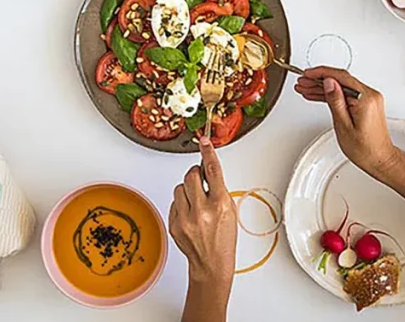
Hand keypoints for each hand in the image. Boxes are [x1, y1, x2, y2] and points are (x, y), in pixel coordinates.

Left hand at [168, 138, 237, 285]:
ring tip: (196, 204)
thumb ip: (219, 191)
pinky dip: (181, 205)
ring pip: (179, 187)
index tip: (204, 140)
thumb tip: (207, 173)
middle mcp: (202, 211)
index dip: (208, 152)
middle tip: (201, 183)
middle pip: (191, 175)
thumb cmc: (224, 239)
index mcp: (220, 205)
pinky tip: (190, 216)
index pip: (213, 170)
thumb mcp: (230, 211)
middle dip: (196, 175)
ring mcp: (185, 218)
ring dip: (187, 191)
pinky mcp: (173, 224)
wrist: (212, 264)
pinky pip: (173, 202)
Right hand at [294, 68, 397, 177]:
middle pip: (341, 80)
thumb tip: (329, 82)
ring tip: (306, 89)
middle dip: (319, 80)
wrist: (380, 159)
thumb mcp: (343, 125)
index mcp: (366, 99)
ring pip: (342, 87)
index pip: (341, 77)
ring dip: (323, 87)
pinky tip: (318, 96)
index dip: (321, 73)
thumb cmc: (365, 149)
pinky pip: (347, 94)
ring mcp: (369, 99)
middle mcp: (370, 95)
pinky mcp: (367, 104)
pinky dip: (333, 95)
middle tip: (303, 82)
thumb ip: (335, 101)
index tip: (308, 73)